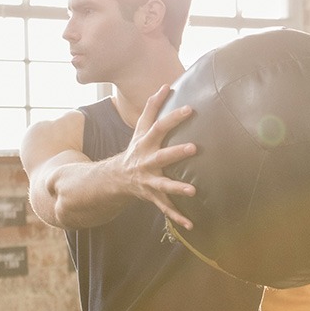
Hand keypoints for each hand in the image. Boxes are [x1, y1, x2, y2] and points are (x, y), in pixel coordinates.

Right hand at [119, 84, 197, 229]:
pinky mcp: (152, 196)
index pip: (159, 127)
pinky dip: (177, 217)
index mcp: (145, 144)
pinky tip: (191, 225)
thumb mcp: (140, 129)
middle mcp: (146, 162)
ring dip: (177, 189)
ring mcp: (148, 181)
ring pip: (163, 186)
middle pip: (161, 156)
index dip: (173, 117)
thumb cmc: (136, 149)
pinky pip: (165, 208)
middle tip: (193, 147)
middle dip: (176, 153)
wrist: (116, 177)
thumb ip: (152, 107)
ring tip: (193, 191)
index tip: (189, 108)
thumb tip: (165, 85)